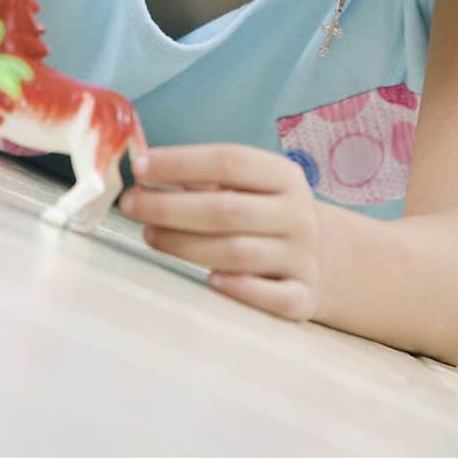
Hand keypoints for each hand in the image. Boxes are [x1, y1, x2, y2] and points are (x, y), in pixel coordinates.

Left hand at [119, 143, 322, 320]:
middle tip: (130, 206)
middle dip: (169, 207)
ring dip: (184, 245)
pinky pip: (269, 296)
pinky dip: (237, 289)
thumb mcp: (253, 186)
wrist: (327, 257)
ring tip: (149, 235)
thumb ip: (206, 179)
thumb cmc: (267, 214)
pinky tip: (208, 280)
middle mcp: (297, 214)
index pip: (229, 161)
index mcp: (284, 176)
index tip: (139, 166)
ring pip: (236, 254)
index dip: (180, 162)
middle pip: (226, 210)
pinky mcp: (303, 297)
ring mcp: (302, 257)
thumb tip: (144, 172)